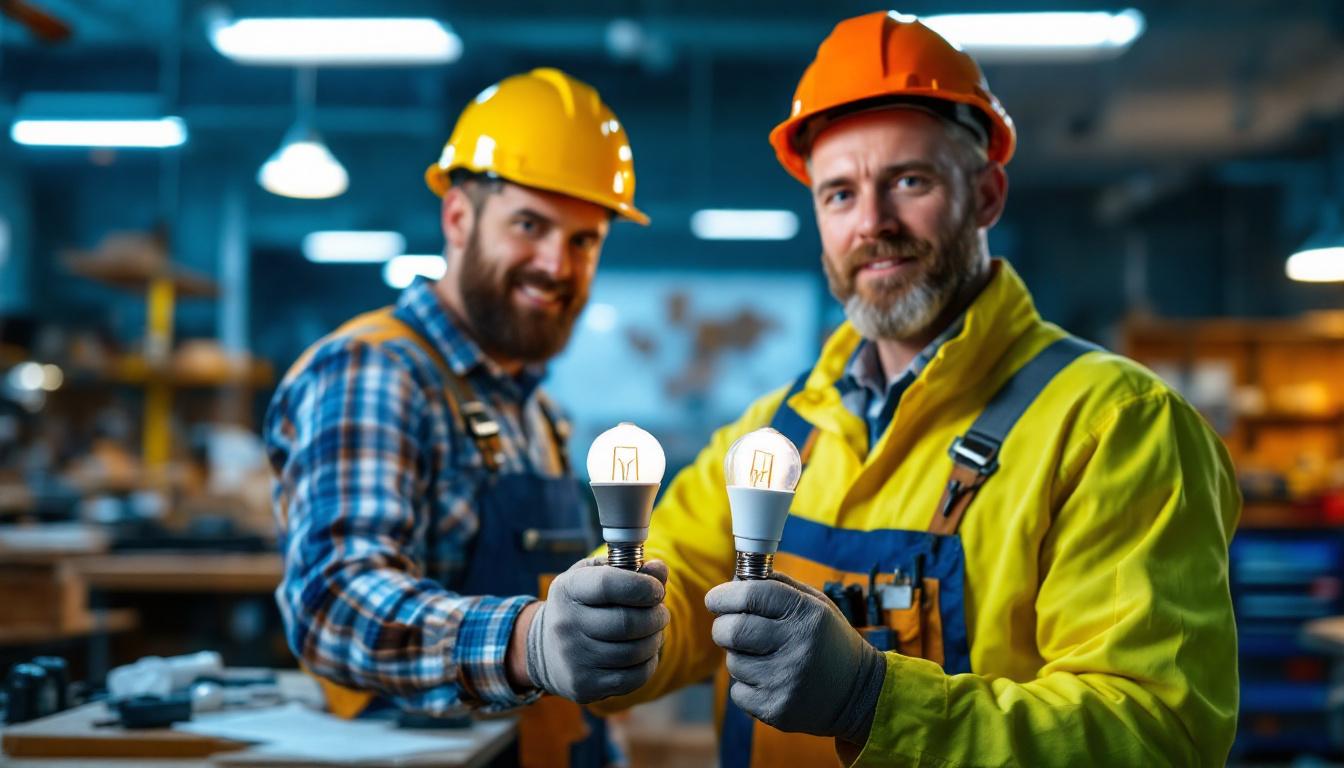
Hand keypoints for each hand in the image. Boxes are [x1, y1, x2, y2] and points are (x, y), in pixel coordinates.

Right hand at [524, 557, 668, 702]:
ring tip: (653, 632)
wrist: (544, 649)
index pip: (608, 584)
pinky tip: (644, 654)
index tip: (656, 590)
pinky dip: (648, 664)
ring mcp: (573, 658)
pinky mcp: (583, 685)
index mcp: (568, 589)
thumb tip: (659, 569)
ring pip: (634, 652)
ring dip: (655, 640)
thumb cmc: (582, 604)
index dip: (642, 586)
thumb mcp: (597, 577)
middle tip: (661, 613)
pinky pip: (632, 678)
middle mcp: (566, 624)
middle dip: (655, 617)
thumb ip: (631, 568)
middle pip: (627, 623)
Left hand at [705, 572, 885, 743]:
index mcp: (807, 613)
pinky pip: (737, 691)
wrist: (857, 692)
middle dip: (722, 626)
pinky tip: (769, 680)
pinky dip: (745, 685)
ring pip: (733, 662)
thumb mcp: (815, 604)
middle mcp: (798, 645)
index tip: (714, 599)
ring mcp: (787, 680)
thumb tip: (737, 578)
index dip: (724, 595)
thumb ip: (778, 586)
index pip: (751, 595)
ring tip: (763, 657)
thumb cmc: (827, 640)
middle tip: (728, 626)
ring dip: (738, 657)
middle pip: (733, 630)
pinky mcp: (777, 709)